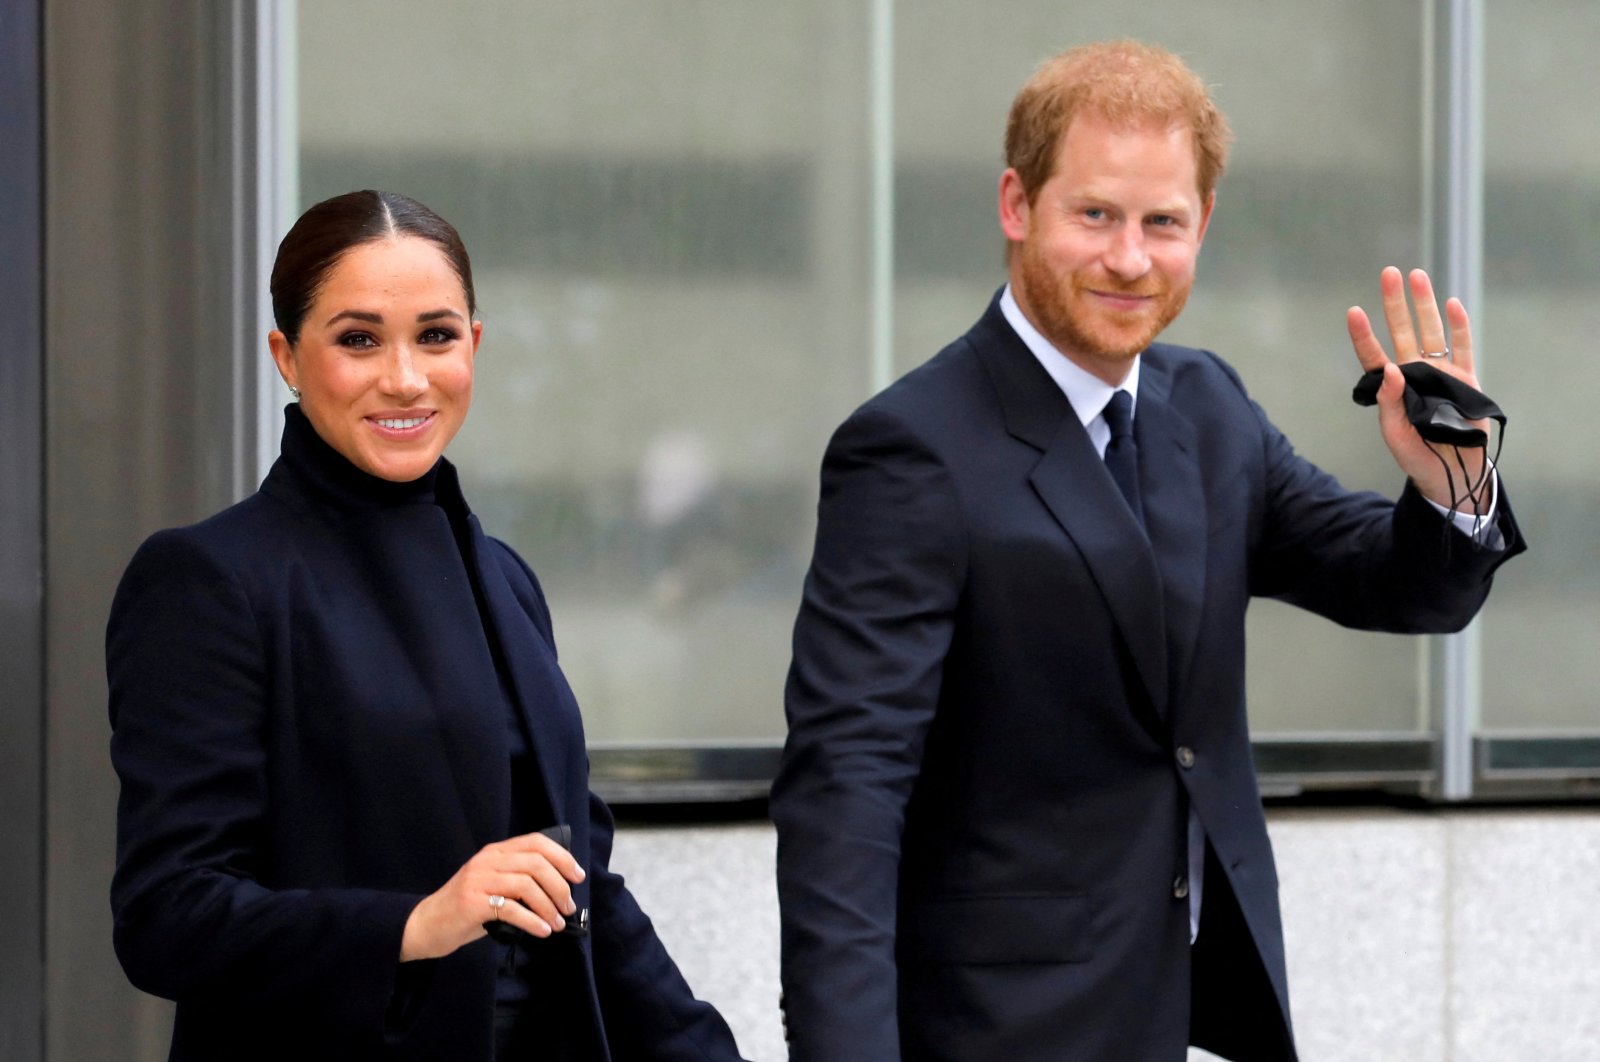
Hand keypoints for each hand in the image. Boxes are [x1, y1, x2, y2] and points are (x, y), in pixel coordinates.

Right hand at [399, 831, 585, 961]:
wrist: (427, 925)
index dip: (562, 857)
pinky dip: (532, 921)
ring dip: (548, 907)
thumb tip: (560, 890)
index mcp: (496, 851)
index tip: (577, 876)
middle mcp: (487, 860)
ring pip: (526, 885)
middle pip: (536, 863)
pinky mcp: (471, 903)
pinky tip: (542, 931)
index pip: (536, 842)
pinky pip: (511, 909)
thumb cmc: (467, 908)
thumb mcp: (494, 884)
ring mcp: (478, 880)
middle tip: (568, 907)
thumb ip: (520, 879)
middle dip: (559, 886)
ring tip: (556, 924)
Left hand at [1346, 266, 1490, 512]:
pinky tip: (1452, 303)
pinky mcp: (1466, 379)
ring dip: (1425, 305)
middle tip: (1389, 273)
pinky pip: (1462, 347)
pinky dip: (1458, 326)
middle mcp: (1414, 374)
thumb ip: (1389, 403)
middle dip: (1396, 303)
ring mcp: (1441, 374)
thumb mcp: (1395, 434)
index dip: (1363, 335)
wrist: (1452, 473)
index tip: (1354, 311)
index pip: (1373, 356)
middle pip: (1402, 331)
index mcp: (1391, 388)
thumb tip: (1389, 368)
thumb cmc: (1417, 456)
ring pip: (1431, 332)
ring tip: (1417, 276)